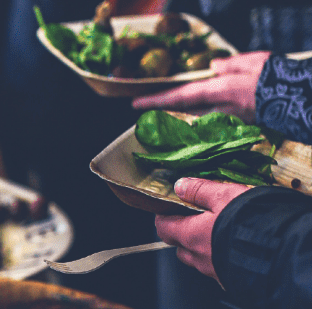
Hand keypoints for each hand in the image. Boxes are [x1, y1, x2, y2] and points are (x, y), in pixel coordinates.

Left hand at [132, 51, 271, 122]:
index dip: (157, 100)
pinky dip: (202, 119)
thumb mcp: (253, 61)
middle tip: (143, 110)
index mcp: (220, 91)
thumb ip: (230, 65)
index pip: (181, 96)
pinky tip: (195, 119)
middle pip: (184, 111)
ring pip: (197, 118)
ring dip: (181, 116)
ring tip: (164, 113)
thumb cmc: (276, 77)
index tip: (135, 105)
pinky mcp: (239, 126)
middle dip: (164, 110)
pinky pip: (213, 122)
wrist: (301, 100)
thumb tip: (214, 65)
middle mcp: (220, 109)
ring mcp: (229, 120)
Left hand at [155, 177, 249, 280]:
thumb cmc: (252, 221)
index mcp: (191, 236)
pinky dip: (221, 258)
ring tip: (220, 233)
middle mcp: (198, 258)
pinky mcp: (231, 280)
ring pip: (199, 260)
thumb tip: (180, 186)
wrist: (284, 254)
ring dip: (203, 247)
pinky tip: (236, 248)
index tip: (171, 208)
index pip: (163, 228)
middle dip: (184, 233)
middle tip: (198, 219)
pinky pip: (218, 269)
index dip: (165, 216)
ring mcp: (214, 272)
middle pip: (180, 247)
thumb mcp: (225, 196)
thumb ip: (200, 191)